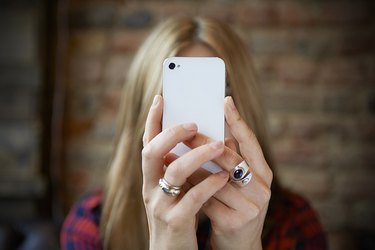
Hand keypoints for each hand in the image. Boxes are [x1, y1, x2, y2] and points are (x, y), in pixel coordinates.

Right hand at [142, 95, 229, 249]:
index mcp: (150, 178)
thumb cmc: (178, 216)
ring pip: (174, 173)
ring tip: (218, 145)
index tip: (161, 98)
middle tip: (193, 123)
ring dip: (197, 155)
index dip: (151, 120)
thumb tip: (198, 138)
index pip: (146, 143)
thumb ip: (180, 168)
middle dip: (172, 133)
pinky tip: (224, 177)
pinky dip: (209, 184)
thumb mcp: (174, 190)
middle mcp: (150, 189)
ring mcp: (160, 206)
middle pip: (152, 152)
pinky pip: (193, 198)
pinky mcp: (175, 223)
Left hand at [186, 96, 272, 249]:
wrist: (239, 246)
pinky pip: (205, 199)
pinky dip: (190, 188)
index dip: (238, 121)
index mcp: (264, 174)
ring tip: (171, 154)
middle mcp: (261, 189)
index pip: (251, 142)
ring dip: (190, 167)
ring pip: (213, 178)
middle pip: (229, 158)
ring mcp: (250, 207)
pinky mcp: (233, 222)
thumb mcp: (239, 183)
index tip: (225, 100)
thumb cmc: (235, 206)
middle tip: (185, 129)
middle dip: (203, 142)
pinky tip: (177, 182)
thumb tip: (213, 130)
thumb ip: (230, 159)